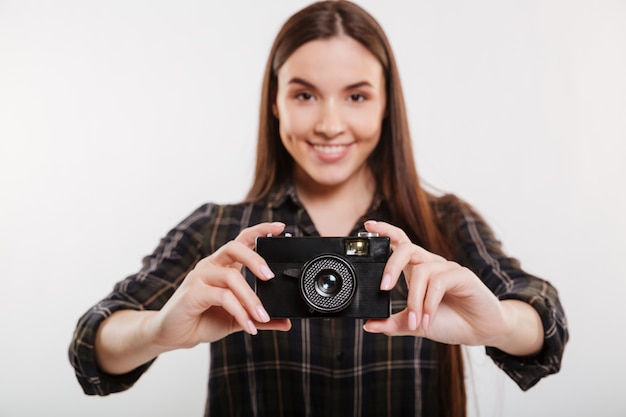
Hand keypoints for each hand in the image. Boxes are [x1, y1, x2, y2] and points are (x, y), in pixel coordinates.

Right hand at [151, 222, 291, 349]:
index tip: (281, 227)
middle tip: (270, 276)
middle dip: (255, 259)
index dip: (261, 230)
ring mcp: (200, 277)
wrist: (173, 335)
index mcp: (223, 266)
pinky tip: (248, 326)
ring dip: (251, 299)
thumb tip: (286, 322)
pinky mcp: (193, 292)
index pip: (243, 240)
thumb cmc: (203, 320)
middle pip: (234, 247)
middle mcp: (211, 265)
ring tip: (262, 317)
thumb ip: (259, 318)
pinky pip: (222, 296)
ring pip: (231, 277)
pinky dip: (239, 311)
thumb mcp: (238, 318)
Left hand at [362, 220, 513, 347]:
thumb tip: (368, 324)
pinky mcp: (462, 276)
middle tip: (384, 288)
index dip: (384, 231)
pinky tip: (429, 319)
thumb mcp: (415, 324)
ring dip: (414, 300)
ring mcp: (447, 268)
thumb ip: (393, 323)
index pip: (399, 242)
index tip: (367, 226)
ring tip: (416, 322)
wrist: (480, 331)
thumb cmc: (449, 321)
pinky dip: (430, 303)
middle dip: (391, 266)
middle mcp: (431, 264)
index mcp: (417, 269)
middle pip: (406, 248)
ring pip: (421, 272)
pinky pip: (439, 282)